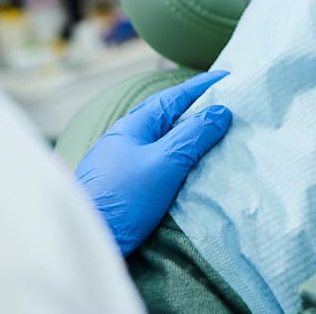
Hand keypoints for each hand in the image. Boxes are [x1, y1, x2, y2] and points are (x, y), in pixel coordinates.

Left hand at [75, 70, 232, 254]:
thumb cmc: (124, 198)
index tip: (228, 76)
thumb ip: (193, 136)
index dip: (202, 86)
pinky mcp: (121, 183)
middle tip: (223, 102)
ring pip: (160, 137)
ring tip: (210, 131)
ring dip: (185, 131)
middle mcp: (125, 137)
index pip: (175, 97)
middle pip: (166, 114)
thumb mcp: (165, 163)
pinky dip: (175, 152)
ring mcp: (120, 160)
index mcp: (135, 124)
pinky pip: (155, 157)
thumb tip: (220, 111)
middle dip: (194, 106)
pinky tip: (184, 164)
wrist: (87, 239)